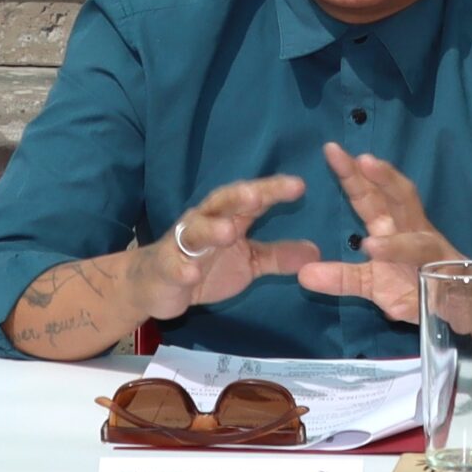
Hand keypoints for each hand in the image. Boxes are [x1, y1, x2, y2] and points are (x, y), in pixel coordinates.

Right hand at [127, 176, 320, 320]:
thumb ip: (277, 255)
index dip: (272, 190)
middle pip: (221, 204)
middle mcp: (204, 223)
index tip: (298, 186)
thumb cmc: (203, 265)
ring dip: (211, 230)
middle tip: (257, 195)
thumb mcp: (247, 262)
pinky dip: (181, 268)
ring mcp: (182, 245)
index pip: (251, 199)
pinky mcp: (165, 268)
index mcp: (226, 217)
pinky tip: (191, 273)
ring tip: (228, 232)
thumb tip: (316, 252)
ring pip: (195, 231)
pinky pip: (173, 266)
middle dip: (238, 198)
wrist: (154, 285)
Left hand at [294, 144, 460, 323]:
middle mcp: (416, 233)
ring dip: (397, 245)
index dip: (353, 174)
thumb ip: (340, 276)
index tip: (331, 150)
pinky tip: (397, 305)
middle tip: (362, 161)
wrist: (458, 309)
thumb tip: (303, 274)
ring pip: (420, 245)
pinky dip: (416, 300)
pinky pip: (432, 290)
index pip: (372, 194)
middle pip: (402, 199)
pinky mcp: (445, 290)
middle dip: (385, 179)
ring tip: (371, 247)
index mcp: (394, 227)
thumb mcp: (370, 283)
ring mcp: (435, 260)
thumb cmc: (414, 286)